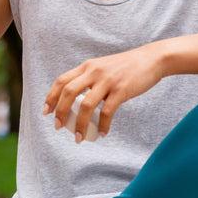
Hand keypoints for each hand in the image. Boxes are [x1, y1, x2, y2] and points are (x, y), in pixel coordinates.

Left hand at [42, 46, 164, 141]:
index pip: (61, 81)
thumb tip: (76, 99)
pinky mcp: (121, 90)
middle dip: (60, 112)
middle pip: (68, 93)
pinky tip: (102, 133)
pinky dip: (103, 125)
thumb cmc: (126, 67)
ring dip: (80, 124)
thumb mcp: (103, 67)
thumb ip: (89, 78)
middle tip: (58, 127)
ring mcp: (107, 81)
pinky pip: (107, 112)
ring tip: (79, 138)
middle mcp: (94, 72)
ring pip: (85, 105)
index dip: (51, 97)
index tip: (46, 112)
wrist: (151, 59)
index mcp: (87, 67)